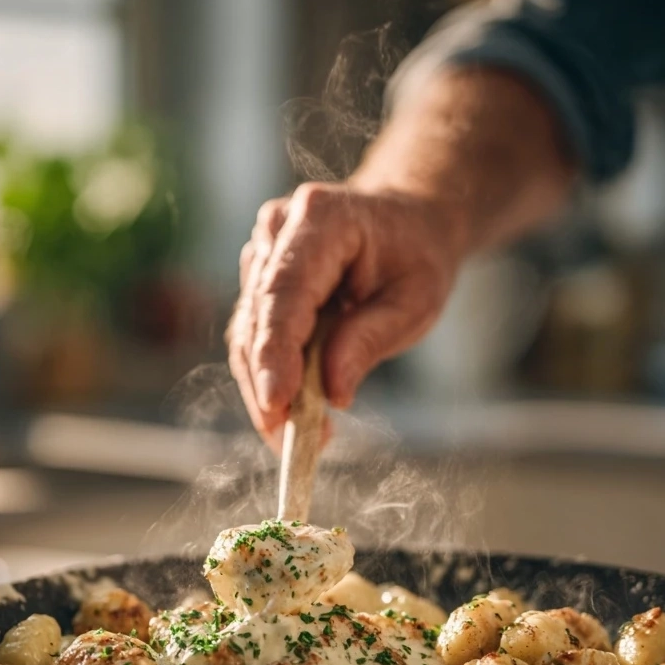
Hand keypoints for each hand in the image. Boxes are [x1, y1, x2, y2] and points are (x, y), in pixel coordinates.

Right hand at [228, 182, 465, 441]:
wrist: (409, 223)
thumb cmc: (416, 256)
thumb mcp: (416, 300)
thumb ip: (372, 339)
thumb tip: (333, 392)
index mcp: (321, 220)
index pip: (285, 293)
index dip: (274, 353)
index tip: (276, 405)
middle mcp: (278, 230)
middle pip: (258, 319)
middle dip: (267, 387)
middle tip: (291, 444)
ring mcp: (262, 253)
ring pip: (248, 335)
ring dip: (266, 391)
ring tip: (301, 438)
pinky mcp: (258, 282)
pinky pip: (255, 339)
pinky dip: (271, 380)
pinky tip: (297, 413)